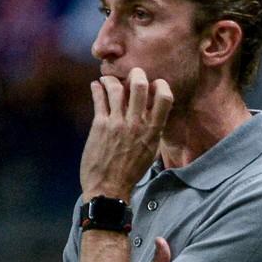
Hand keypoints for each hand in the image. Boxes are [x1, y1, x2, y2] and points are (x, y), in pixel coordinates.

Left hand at [80, 67, 173, 200]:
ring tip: (107, 79)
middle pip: (140, 85)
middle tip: (132, 73)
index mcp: (153, 130)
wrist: (109, 188)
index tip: (154, 84)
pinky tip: (96, 86)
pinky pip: (99, 99)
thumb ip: (153, 131)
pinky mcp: (100, 125)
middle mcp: (137, 123)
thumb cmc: (131, 172)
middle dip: (136, 74)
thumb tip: (154, 114)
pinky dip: (97, 88)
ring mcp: (117, 123)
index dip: (161, 85)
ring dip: (111, 79)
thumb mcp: (150, 152)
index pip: (165, 97)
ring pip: (116, 88)